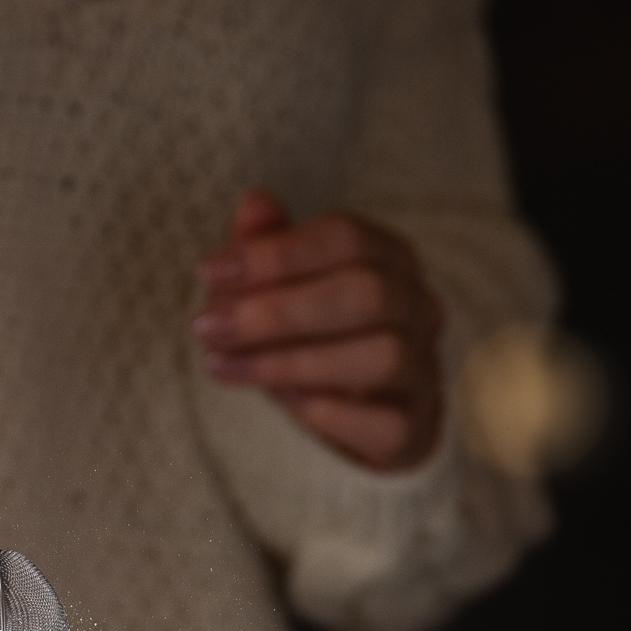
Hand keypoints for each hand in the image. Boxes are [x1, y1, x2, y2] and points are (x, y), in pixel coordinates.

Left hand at [194, 191, 443, 470]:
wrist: (368, 422)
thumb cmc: (320, 343)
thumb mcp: (285, 292)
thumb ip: (269, 250)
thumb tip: (254, 203)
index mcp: (390, 259)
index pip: (346, 238)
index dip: (275, 254)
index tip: (209, 272)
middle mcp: (418, 307)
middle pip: (366, 292)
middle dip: (278, 310)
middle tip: (208, 328)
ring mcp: (423, 368)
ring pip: (381, 355)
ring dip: (292, 362)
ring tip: (228, 365)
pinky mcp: (414, 426)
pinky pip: (381, 420)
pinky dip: (324, 411)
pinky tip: (277, 402)